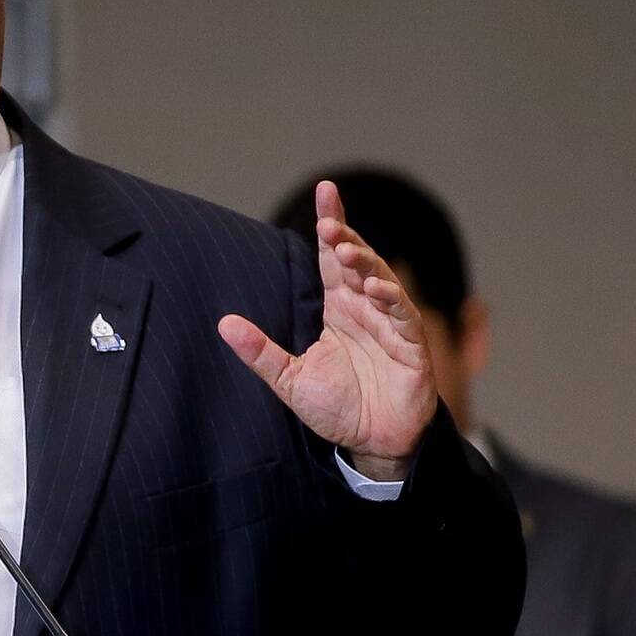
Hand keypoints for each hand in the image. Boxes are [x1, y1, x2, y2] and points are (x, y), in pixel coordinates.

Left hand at [218, 181, 435, 479]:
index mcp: (338, 308)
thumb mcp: (289, 379)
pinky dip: (390, 299)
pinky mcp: (411, 345)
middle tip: (328, 223)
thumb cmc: (337, 407)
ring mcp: (390, 324)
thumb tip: (223, 324)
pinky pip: (402, 315)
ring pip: (381, 280)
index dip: (330, 226)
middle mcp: (365, 308)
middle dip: (345, 237)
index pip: (332, 259)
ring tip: (346, 251)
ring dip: (366, 264)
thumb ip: (260, 352)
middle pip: (357, 261)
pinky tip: (374, 289)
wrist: (372, 442)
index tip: (325, 192)